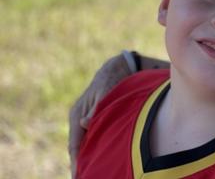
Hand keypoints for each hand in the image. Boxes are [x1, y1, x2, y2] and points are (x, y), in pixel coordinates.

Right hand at [68, 53, 131, 176]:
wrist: (117, 69)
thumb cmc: (111, 80)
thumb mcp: (105, 91)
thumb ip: (96, 108)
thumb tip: (85, 123)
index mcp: (76, 114)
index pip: (74, 144)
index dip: (76, 161)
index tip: (78, 174)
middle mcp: (79, 119)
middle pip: (78, 148)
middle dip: (80, 164)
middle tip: (85, 177)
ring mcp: (86, 120)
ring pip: (85, 144)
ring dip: (87, 158)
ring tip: (90, 173)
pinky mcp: (95, 120)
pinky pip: (93, 139)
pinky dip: (94, 150)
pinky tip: (100, 160)